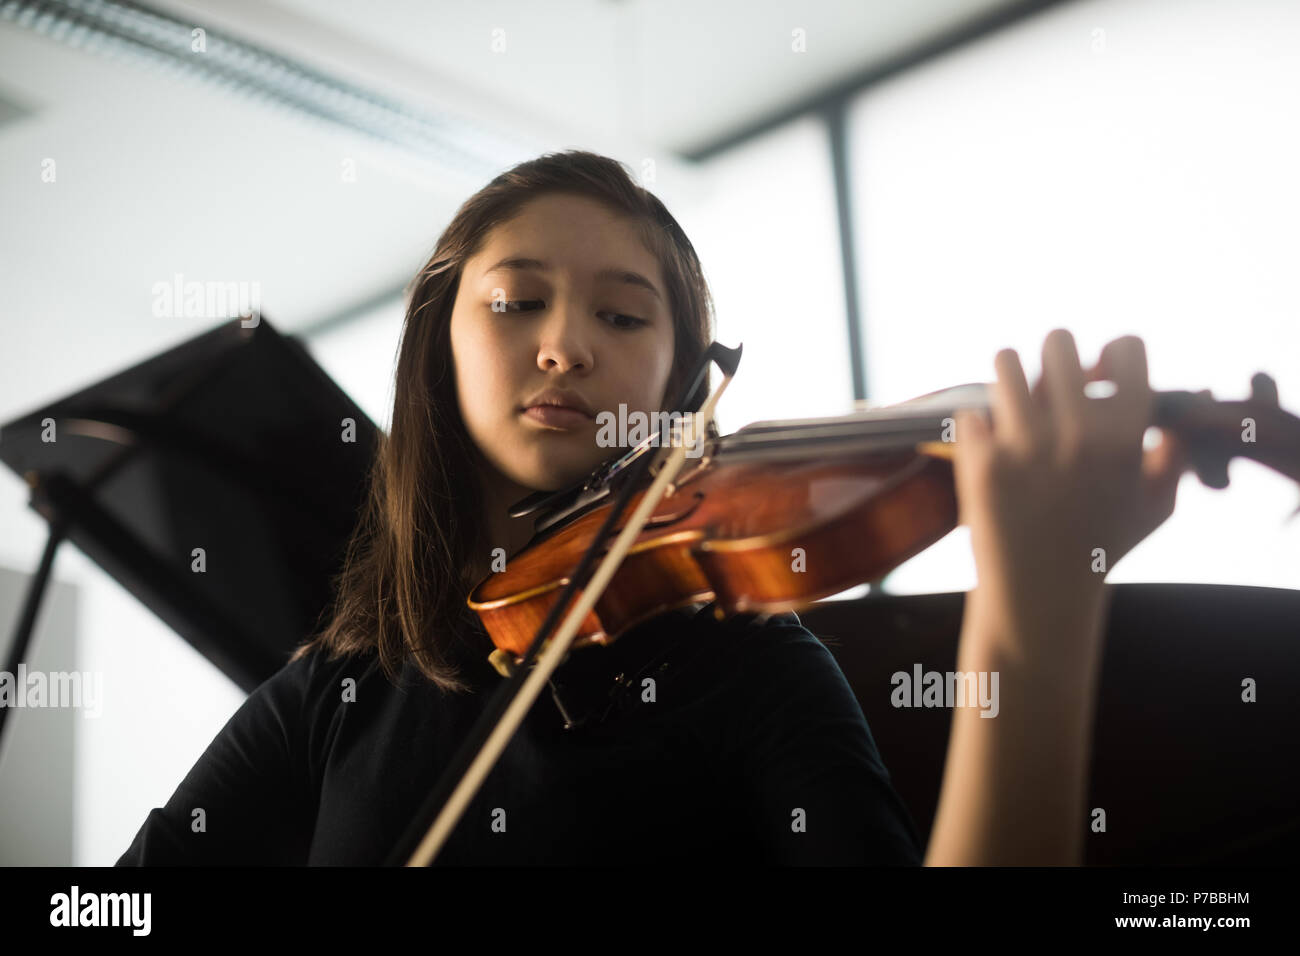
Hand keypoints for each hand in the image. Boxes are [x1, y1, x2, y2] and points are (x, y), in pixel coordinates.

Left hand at [952, 330, 1190, 662]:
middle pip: (1058, 341)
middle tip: (1049, 383)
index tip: (1099, 373)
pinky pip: (972, 411)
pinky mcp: (981, 461)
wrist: (1041, 594)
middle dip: (1054, 359)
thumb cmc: (1101, 547)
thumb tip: (1172, 413)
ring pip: (1005, 361)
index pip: (1126, 347)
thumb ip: (1174, 454)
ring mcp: (1026, 445)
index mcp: (1127, 435)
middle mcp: (1078, 433)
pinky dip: (977, 426)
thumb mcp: (1158, 505)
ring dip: (1008, 378)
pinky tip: (988, 448)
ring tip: (1012, 401)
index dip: (1112, 354)